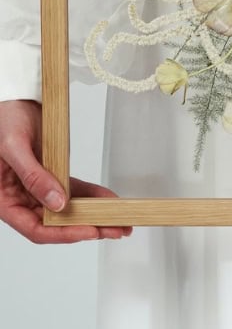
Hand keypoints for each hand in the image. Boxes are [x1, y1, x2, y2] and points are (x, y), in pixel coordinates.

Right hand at [0, 99, 132, 243]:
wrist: (14, 100)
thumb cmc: (5, 121)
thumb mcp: (15, 147)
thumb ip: (34, 176)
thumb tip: (58, 203)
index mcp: (5, 201)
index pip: (36, 228)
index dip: (64, 233)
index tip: (90, 231)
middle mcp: (21, 199)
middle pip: (55, 223)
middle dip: (86, 227)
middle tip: (115, 229)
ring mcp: (37, 188)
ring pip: (67, 209)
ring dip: (92, 214)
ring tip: (118, 219)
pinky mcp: (50, 175)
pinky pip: (72, 189)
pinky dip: (89, 194)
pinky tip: (107, 198)